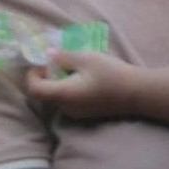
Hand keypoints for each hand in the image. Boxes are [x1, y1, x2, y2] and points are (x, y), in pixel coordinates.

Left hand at [25, 49, 141, 120]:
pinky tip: (88, 77)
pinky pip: (70, 100)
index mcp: (63, 94)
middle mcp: (65, 107)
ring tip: (78, 65)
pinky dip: (71, 87)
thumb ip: (64, 56)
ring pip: (59, 96)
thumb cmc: (111, 73)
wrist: (136, 93)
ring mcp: (76, 112)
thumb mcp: (87, 58)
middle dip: (49, 75)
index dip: (32, 75)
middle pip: (46, 92)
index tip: (41, 62)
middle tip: (62, 59)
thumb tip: (47, 55)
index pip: (34, 89)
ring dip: (61, 81)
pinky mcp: (86, 113)